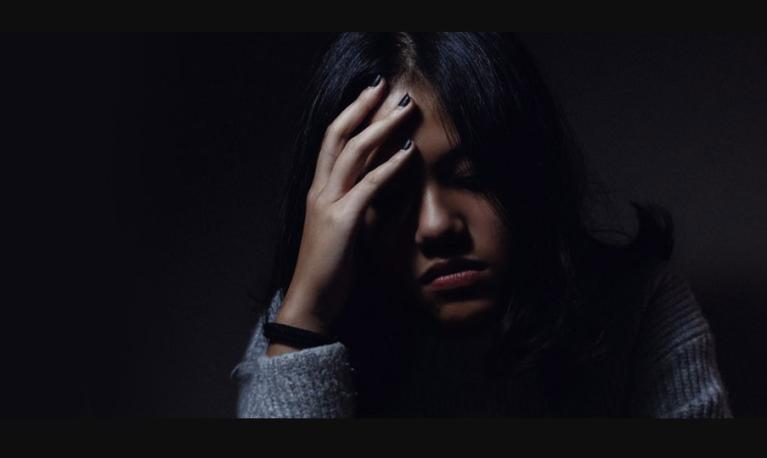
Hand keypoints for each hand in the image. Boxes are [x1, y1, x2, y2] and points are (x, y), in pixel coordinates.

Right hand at [273, 76, 416, 337]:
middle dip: (362, 107)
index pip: (333, 141)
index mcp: (319, 191)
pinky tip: (408, 152)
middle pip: (339, 135)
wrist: (312, 301)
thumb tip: (380, 188)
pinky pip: (368, 185)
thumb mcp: (342, 229)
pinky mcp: (343, 221)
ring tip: (403, 110)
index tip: (370, 95)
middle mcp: (320, 190)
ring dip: (380, 127)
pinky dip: (390, 166)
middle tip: (385, 85)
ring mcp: (329, 204)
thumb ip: (356, 204)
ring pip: (353, 153)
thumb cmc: (329, 269)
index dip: (351, 114)